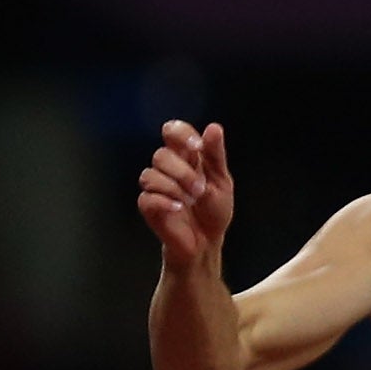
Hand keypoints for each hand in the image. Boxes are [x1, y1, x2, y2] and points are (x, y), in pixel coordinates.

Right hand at [137, 121, 233, 267]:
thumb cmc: (213, 210)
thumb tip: (214, 128)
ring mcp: (155, 187)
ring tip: (191, 201)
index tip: (196, 146)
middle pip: (161, 155)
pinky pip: (148, 197)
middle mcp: (167, 168)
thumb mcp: (222, 181)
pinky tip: (179, 209)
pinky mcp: (148, 205)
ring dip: (175, 188)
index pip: (172, 131)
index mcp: (186, 157)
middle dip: (183, 172)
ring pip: (150, 175)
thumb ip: (215, 155)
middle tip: (200, 189)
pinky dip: (166, 202)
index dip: (180, 134)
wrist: (207, 241)